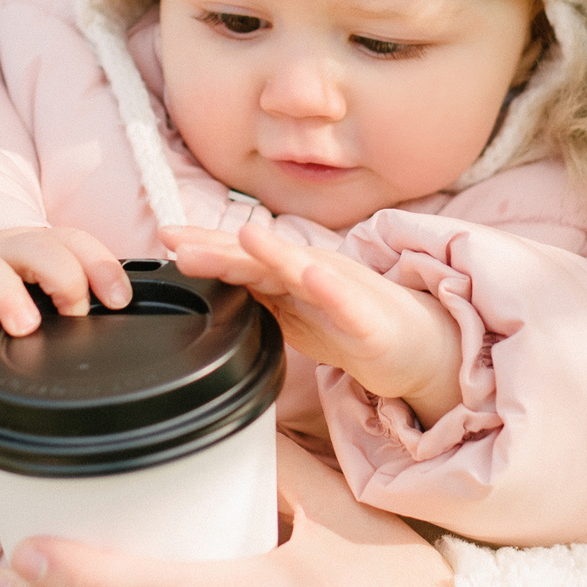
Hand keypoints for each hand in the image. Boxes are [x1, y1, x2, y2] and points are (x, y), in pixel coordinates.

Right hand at [0, 226, 130, 349]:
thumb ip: (78, 290)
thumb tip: (120, 312)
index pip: (76, 244)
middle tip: (74, 314)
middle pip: (39, 249)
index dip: (102, 268)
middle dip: (64, 278)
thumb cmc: (8, 284)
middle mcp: (8, 252)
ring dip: (10, 296)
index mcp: (40, 246)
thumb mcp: (45, 281)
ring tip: (25, 326)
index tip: (119, 301)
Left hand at [163, 223, 463, 422]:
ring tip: (243, 238)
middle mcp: (314, 273)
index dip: (205, 248)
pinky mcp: (369, 319)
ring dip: (272, 254)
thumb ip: (261, 297)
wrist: (421, 348)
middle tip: (177, 242)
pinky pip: (347, 301)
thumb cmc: (358, 327)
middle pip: (261, 259)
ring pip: (301, 271)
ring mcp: (342, 292)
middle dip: (219, 249)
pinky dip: (329, 286)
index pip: (242, 259)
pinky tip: (310, 273)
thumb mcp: (297, 315)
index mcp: (293, 276)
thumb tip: (215, 288)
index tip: (164, 238)